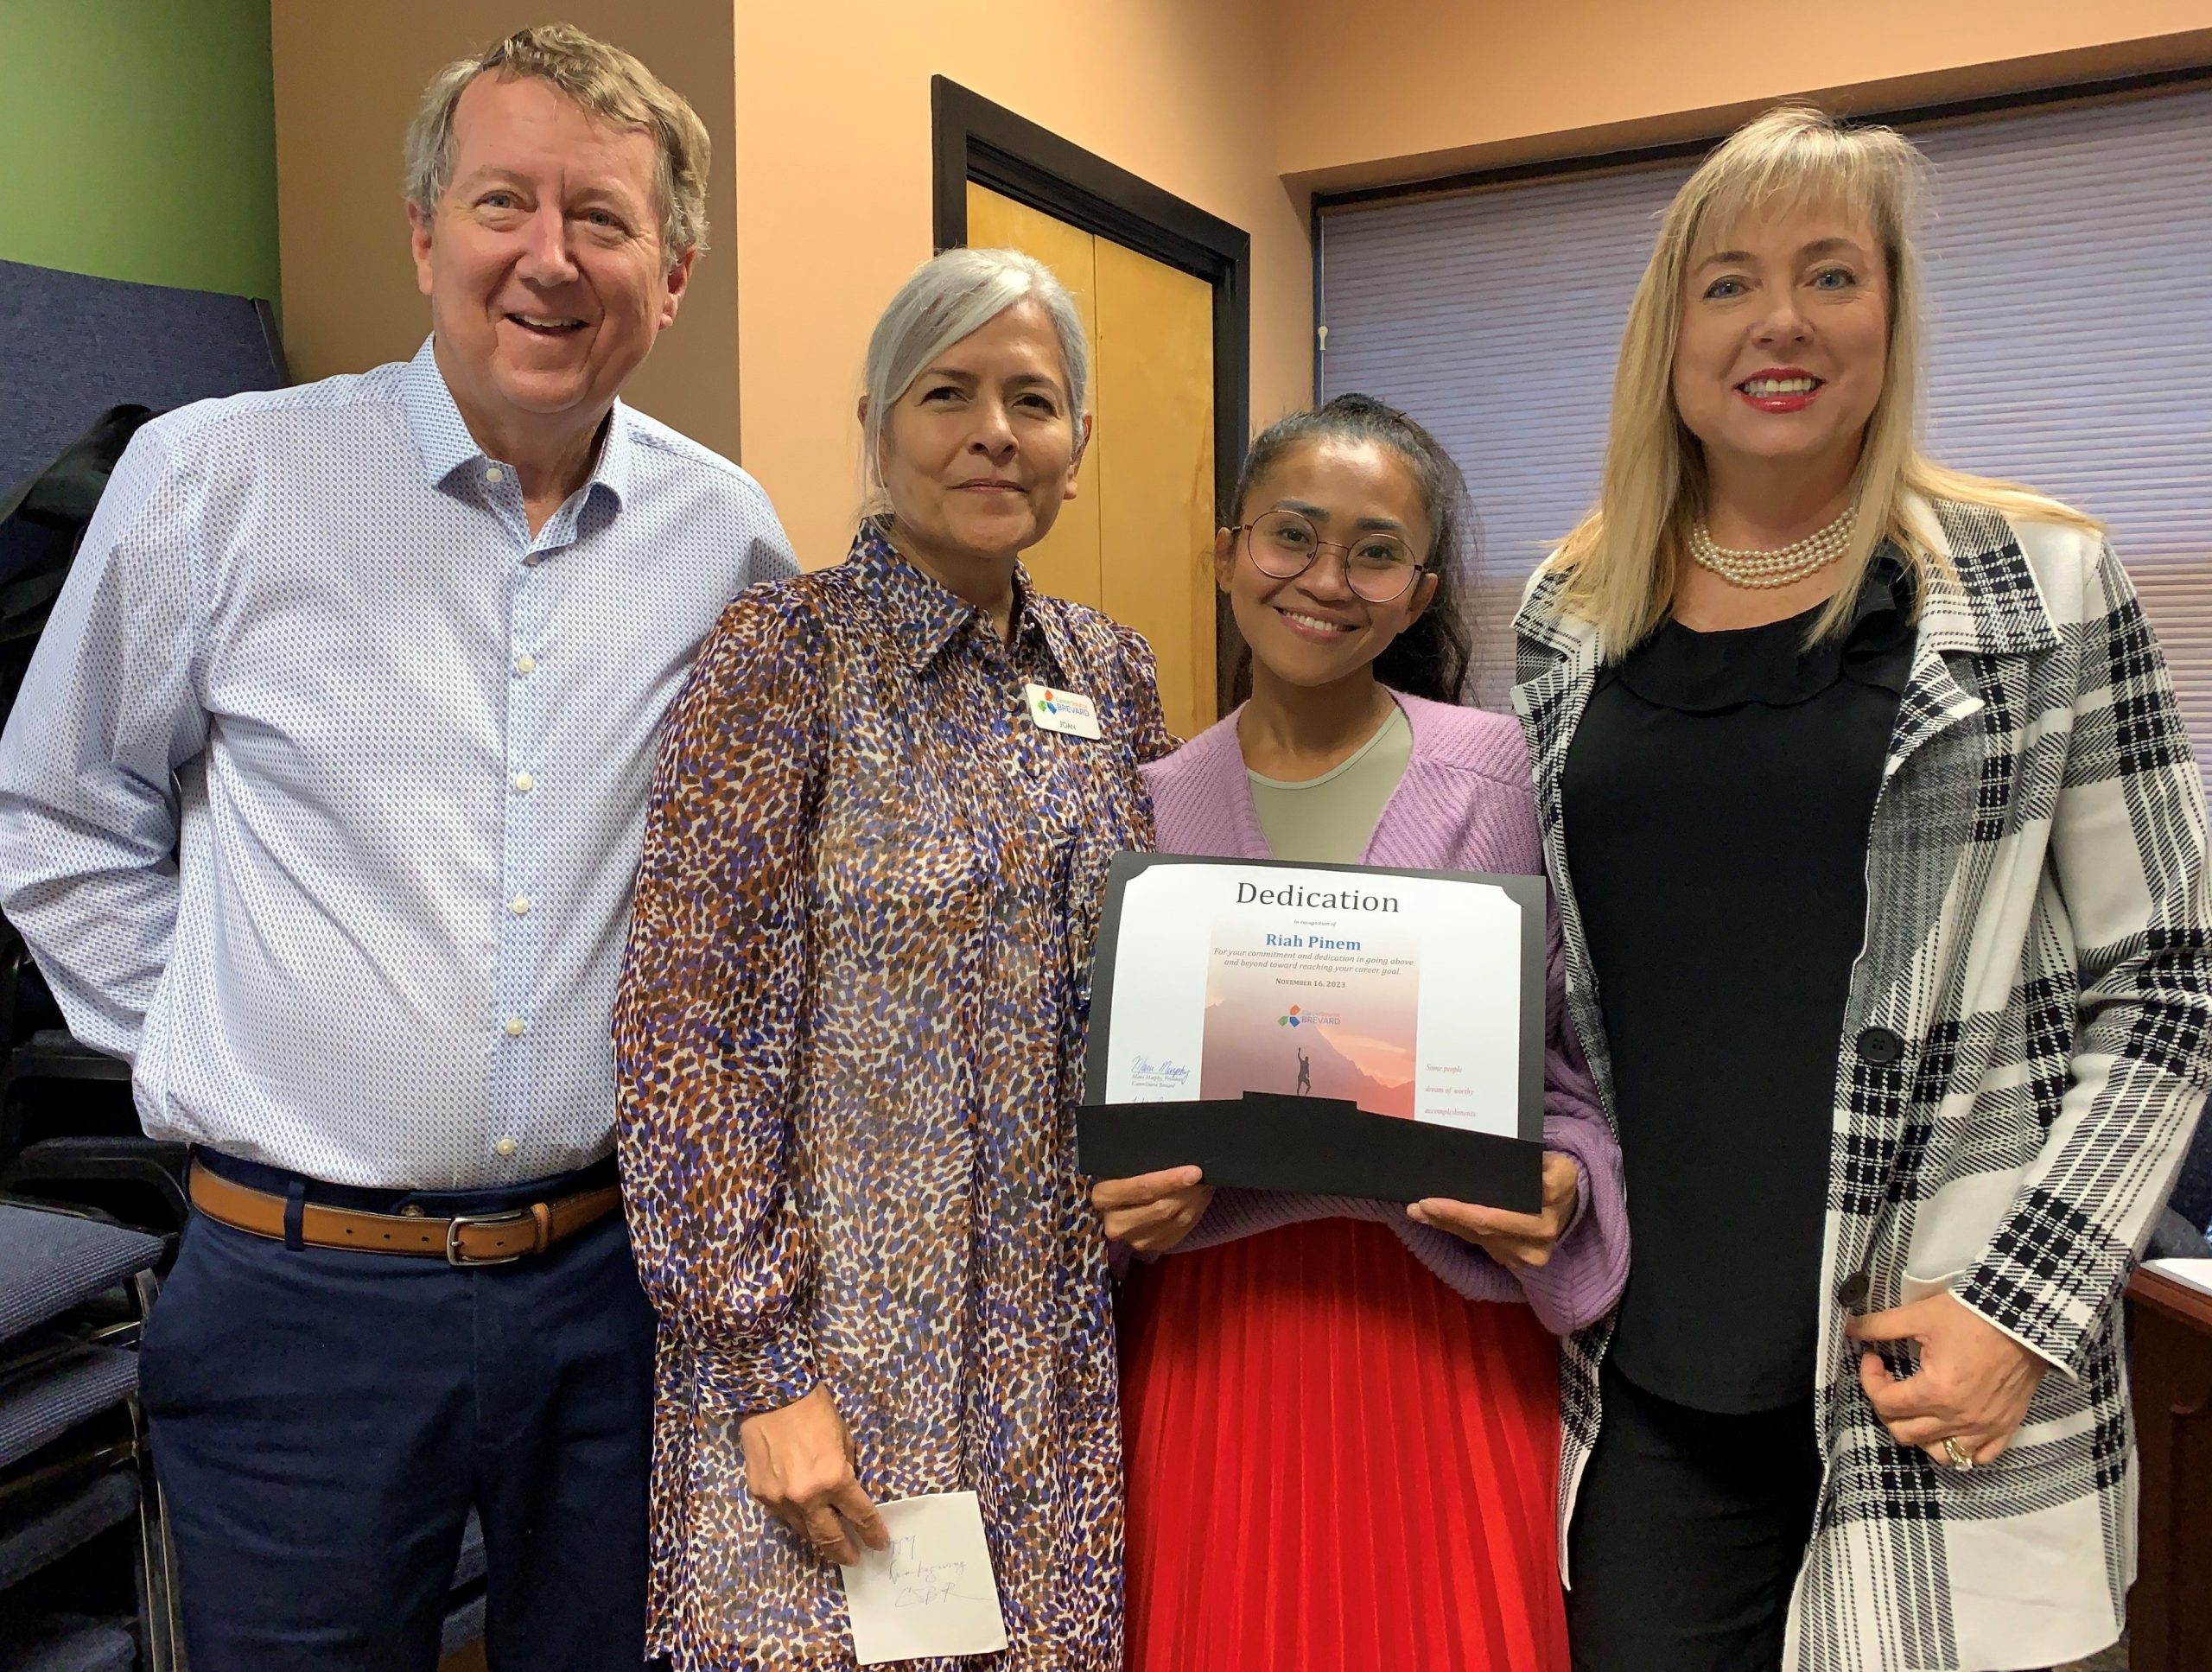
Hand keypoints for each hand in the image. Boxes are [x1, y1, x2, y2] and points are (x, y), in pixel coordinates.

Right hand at [737, 1385, 888, 1564]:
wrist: (771, 1396)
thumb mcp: (844, 1439)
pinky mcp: (761, 1495)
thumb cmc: (814, 1410)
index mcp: (834, 1479)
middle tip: (854, 1558)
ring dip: (818, 1537)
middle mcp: (807, 1497)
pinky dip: (796, 1517)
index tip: (880, 1543)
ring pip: (803, 1530)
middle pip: (829, 1536)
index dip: (872, 1532)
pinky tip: (803, 1517)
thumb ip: (845, 1469)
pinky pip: (783, 1515)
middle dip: (844, 1551)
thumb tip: (847, 1493)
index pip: (860, 1515)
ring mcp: (781, 1500)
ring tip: (829, 1544)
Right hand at [1090, 1166, 1211, 1251]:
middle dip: (1188, 1191)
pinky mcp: (1153, 1247)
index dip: (1169, 1180)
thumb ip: (1144, 1160)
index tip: (1195, 1172)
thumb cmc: (1123, 1171)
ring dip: (1196, 1200)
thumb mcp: (1125, 1163)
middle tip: (1204, 1175)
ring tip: (1204, 1182)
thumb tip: (1179, 1156)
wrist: (1121, 1196)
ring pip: (1175, 1220)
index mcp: (1103, 1197)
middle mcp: (1115, 1224)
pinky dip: (1195, 1211)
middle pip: (1161, 1208)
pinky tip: (1199, 1197)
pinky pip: (1182, 1229)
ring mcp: (1134, 1240)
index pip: (1141, 1189)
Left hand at [1407, 1151, 1580, 1270]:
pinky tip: (1436, 1221)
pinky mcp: (1519, 1262)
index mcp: (1557, 1188)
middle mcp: (1545, 1226)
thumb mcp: (1547, 1157)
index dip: (1473, 1206)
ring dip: (1447, 1225)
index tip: (1441, 1198)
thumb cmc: (1549, 1174)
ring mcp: (1532, 1251)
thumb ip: (1523, 1156)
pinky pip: (1483, 1245)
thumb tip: (1484, 1158)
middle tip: (1420, 1206)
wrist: (1567, 1208)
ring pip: (1481, 1238)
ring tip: (1419, 1211)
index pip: (1515, 1197)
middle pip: (1490, 1224)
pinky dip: (1458, 1231)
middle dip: (1451, 1216)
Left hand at [1848, 1291, 2048, 1467]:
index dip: (1870, 1379)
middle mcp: (1959, 1418)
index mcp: (1937, 1392)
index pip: (1886, 1402)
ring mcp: (1984, 1428)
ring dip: (1920, 1434)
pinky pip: (1978, 1456)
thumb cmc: (1973, 1316)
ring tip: (1917, 1407)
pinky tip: (1950, 1425)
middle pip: (1905, 1432)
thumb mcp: (1921, 1315)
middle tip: (1890, 1381)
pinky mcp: (2005, 1428)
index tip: (1873, 1357)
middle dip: (1888, 1407)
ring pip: (1939, 1453)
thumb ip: (1881, 1326)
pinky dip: (1959, 1448)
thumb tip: (1850, 1329)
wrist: (2025, 1318)